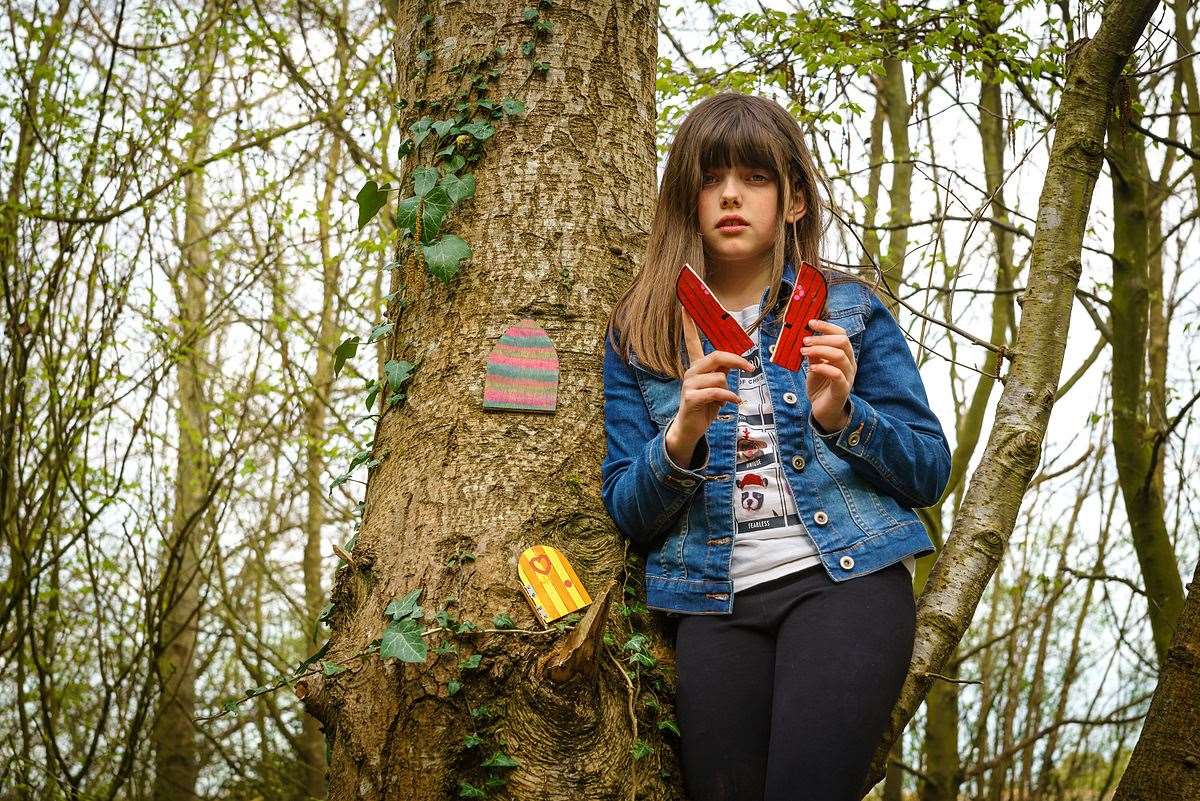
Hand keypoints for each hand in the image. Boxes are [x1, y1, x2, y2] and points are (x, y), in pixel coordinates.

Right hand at [665, 310, 753, 464]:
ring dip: (729, 390)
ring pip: (719, 377)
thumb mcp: (717, 386)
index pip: (691, 340)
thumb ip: (722, 371)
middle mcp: (691, 371)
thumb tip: (737, 361)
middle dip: (737, 361)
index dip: (689, 324)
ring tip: (728, 399)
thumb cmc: (705, 405)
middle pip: (716, 356)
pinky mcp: (691, 397)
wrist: (690, 427)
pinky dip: (729, 398)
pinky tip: (733, 403)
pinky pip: (717, 392)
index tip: (685, 307)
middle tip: (750, 367)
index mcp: (696, 366)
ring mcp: (689, 384)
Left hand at [802, 319, 855, 432]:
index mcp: (844, 355)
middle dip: (821, 338)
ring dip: (819, 350)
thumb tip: (806, 338)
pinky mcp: (842, 389)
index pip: (841, 334)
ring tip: (804, 352)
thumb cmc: (820, 387)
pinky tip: (811, 368)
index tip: (810, 323)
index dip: (827, 326)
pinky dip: (823, 367)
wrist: (824, 410)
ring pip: (840, 355)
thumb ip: (813, 354)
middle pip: (842, 341)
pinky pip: (836, 374)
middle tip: (804, 341)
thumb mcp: (815, 366)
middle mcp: (849, 363)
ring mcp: (848, 376)